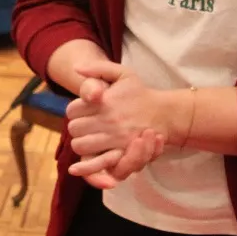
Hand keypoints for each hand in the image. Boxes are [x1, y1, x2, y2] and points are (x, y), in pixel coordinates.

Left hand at [66, 64, 173, 188]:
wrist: (164, 113)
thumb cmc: (140, 93)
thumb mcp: (123, 73)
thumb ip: (99, 68)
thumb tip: (76, 69)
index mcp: (104, 101)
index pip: (72, 110)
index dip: (75, 111)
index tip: (84, 111)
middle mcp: (107, 119)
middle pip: (74, 128)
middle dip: (77, 127)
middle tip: (86, 126)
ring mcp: (114, 137)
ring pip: (81, 146)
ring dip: (81, 143)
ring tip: (89, 139)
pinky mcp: (122, 151)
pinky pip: (97, 162)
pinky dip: (86, 166)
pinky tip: (75, 168)